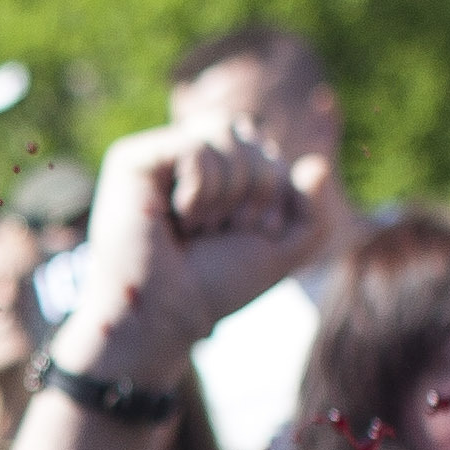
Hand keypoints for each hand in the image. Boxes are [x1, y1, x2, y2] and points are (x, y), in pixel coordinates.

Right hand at [59, 115, 348, 382]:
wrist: (167, 316)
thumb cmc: (215, 284)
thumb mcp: (281, 250)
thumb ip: (313, 211)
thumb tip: (318, 164)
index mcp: (216, 170)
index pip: (266, 148)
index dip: (273, 191)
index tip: (252, 235)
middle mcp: (185, 155)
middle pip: (248, 133)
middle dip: (255, 188)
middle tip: (223, 233)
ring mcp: (157, 154)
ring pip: (223, 132)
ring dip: (227, 193)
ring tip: (198, 228)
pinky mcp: (131, 159)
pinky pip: (194, 148)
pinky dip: (199, 191)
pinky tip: (175, 219)